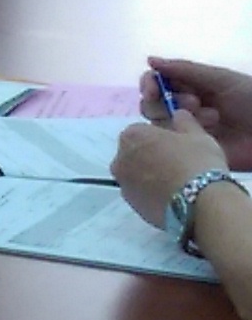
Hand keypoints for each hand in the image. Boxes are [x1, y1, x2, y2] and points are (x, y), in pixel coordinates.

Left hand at [112, 112, 228, 228]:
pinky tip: (174, 197)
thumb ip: (183, 121)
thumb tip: (178, 113)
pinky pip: (142, 195)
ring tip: (178, 184)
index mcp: (131, 136)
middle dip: (152, 157)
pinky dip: (153, 194)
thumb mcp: (197, 134)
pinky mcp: (132, 206)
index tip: (177, 146)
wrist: (201, 202)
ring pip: (136, 176)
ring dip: (150, 177)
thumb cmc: (197, 162)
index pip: (142, 132)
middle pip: (135, 154)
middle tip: (178, 165)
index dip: (160, 138)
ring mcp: (123, 185)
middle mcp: (119, 159)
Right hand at [141, 59, 251, 163]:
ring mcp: (188, 130)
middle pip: (152, 104)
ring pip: (160, 124)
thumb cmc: (251, 98)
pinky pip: (174, 146)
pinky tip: (210, 134)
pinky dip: (185, 137)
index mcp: (190, 87)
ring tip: (213, 119)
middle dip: (167, 102)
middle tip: (194, 103)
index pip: (157, 83)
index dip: (149, 84)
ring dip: (182, 117)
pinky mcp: (194, 151)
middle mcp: (184, 108)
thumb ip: (185, 70)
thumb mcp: (220, 78)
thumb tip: (150, 60)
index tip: (151, 89)